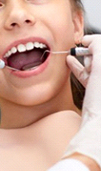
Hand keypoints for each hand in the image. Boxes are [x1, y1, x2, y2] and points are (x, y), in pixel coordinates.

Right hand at [64, 35, 100, 167]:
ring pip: (95, 67)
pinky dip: (80, 69)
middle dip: (90, 52)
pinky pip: (90, 77)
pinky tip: (71, 64)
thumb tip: (91, 40)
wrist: (98, 130)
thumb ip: (98, 48)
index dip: (95, 42)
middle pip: (99, 58)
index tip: (84, 42)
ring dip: (84, 60)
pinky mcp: (98, 94)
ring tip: (72, 56)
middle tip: (78, 49)